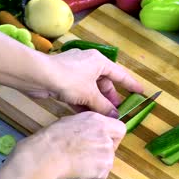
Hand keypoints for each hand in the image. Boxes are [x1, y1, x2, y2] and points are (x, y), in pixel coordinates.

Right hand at [13, 111, 125, 178]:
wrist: (46, 155)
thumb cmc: (50, 140)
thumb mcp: (71, 122)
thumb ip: (87, 127)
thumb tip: (89, 133)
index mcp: (98, 120)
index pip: (120, 128)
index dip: (113, 137)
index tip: (102, 142)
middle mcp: (105, 134)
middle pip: (113, 148)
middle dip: (101, 155)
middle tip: (83, 157)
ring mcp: (107, 151)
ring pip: (106, 164)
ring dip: (93, 168)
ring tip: (74, 166)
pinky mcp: (104, 167)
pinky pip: (100, 178)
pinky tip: (75, 174)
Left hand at [27, 49, 143, 117]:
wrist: (38, 76)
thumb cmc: (69, 79)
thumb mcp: (89, 94)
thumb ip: (104, 106)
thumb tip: (115, 116)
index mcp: (99, 61)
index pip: (120, 74)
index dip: (131, 84)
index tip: (140, 92)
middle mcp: (89, 64)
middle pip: (105, 83)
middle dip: (110, 99)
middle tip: (116, 113)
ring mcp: (75, 72)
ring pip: (91, 90)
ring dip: (96, 103)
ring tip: (103, 117)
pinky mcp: (64, 80)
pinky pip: (79, 93)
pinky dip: (84, 103)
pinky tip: (87, 116)